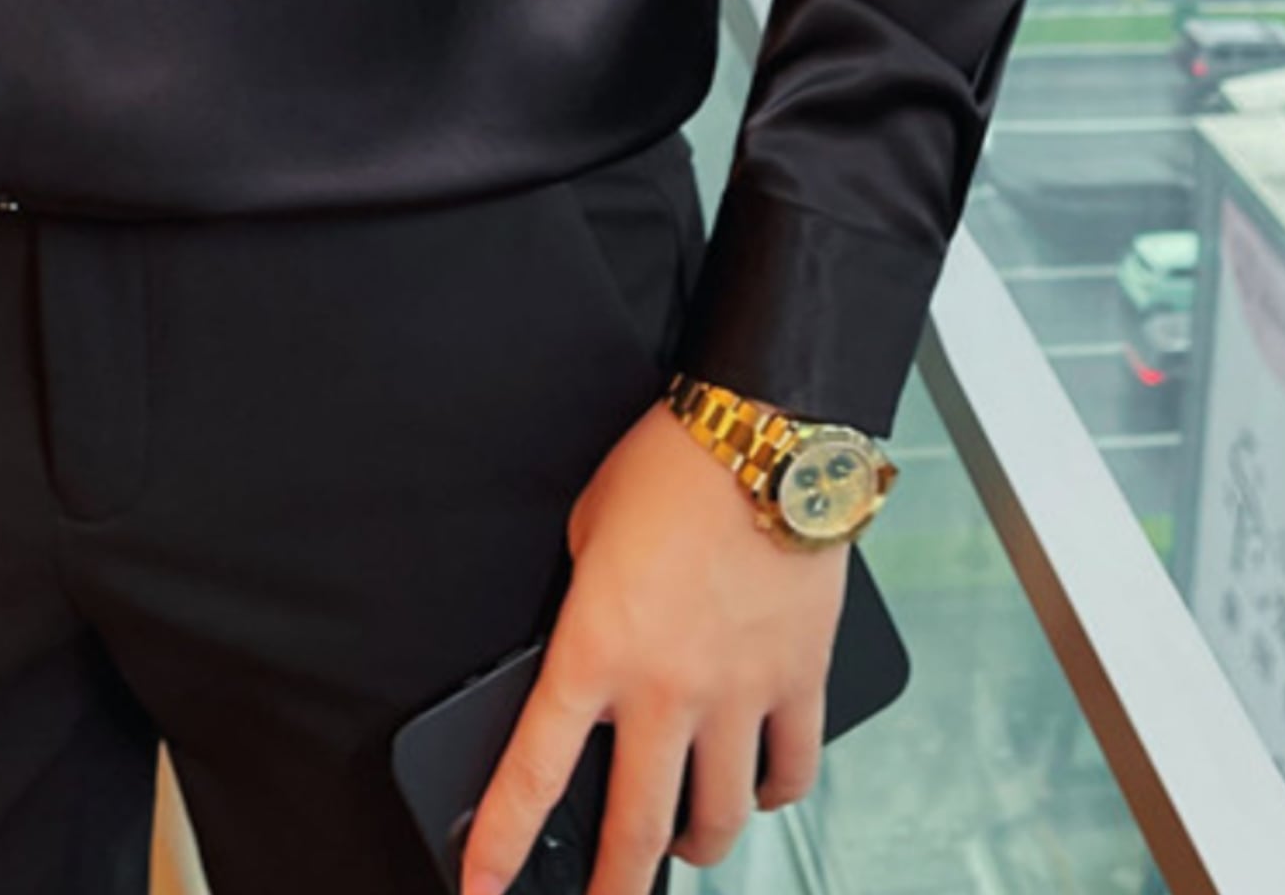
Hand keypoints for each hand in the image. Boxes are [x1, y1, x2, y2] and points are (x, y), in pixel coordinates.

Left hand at [458, 400, 844, 894]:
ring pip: (717, 820)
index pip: (533, 774)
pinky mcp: (800, 681)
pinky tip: (758, 790)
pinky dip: (773, 794)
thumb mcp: (588, 533)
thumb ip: (585, 609)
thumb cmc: (669, 468)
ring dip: (697, 847)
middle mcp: (665, 689)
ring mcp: (738, 694)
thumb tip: (591, 660)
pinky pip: (791, 772)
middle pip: (634, 830)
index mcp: (595, 649)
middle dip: (611, 888)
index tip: (484, 890)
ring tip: (686, 843)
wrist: (766, 434)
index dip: (503, 843)